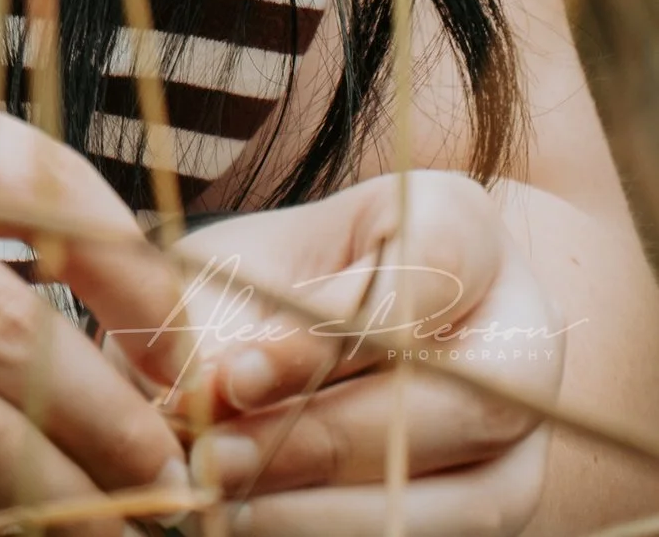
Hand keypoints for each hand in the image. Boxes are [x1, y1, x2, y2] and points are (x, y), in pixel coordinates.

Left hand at [118, 173, 561, 536]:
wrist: (323, 334)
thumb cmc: (281, 281)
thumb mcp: (252, 266)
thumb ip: (241, 315)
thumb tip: (212, 393)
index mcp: (465, 230)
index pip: (428, 271)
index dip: (333, 332)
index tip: (234, 375)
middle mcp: (521, 335)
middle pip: (459, 401)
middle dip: (326, 439)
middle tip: (216, 460)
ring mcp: (524, 436)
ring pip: (468, 500)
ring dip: (335, 513)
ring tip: (231, 506)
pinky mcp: (500, 506)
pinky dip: (346, 536)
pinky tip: (264, 529)